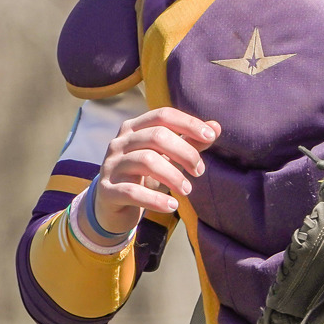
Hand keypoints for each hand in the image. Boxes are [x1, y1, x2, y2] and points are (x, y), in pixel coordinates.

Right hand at [93, 108, 221, 234]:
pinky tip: (172, 206)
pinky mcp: (107, 190)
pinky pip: (133, 192)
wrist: (110, 207)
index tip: (210, 137)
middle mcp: (119, 143)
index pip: (163, 115)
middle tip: (199, 171)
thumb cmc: (142, 177)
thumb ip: (188, 143)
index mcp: (133, 129)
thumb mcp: (166, 159)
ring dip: (174, 176)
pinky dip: (156, 200)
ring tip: (188, 190)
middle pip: (156, 136)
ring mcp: (111, 166)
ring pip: (146, 161)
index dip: (188, 123)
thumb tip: (216, 127)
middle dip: (185, 152)